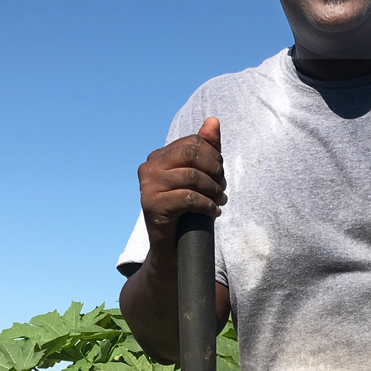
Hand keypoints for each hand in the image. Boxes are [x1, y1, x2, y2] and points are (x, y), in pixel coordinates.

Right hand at [137, 117, 225, 255]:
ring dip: (214, 190)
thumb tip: (213, 120)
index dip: (213, 157)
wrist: (172, 249)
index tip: (220, 176)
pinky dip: (207, 205)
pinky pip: (188, 198)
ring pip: (192, 177)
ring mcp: (147, 187)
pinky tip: (213, 212)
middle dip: (215, 170)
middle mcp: (148, 168)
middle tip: (222, 188)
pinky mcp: (152, 206)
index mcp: (157, 157)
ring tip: (220, 200)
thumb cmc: (187, 211)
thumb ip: (206, 149)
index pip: (193, 142)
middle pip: (192, 154)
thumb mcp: (199, 178)